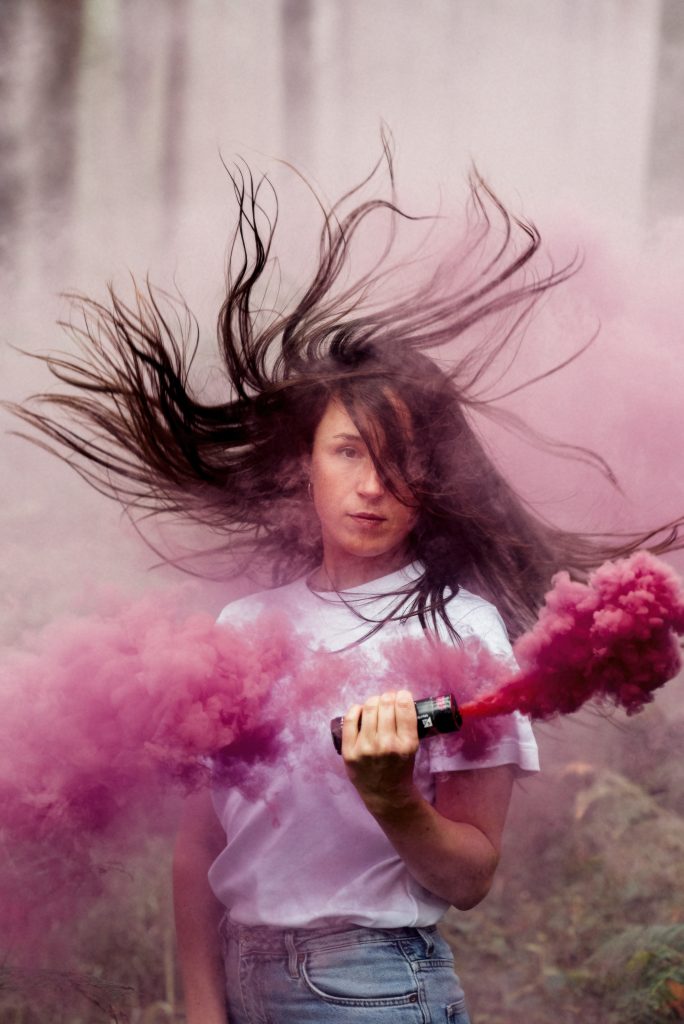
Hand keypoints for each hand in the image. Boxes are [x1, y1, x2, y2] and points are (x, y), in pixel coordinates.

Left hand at [342, 689, 419, 816]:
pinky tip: (360, 709)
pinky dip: (356, 709)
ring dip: (374, 701)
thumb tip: (399, 697)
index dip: (402, 696)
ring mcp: (366, 748)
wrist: (385, 794)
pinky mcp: (350, 752)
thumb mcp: (412, 748)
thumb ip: (407, 725)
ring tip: (376, 704)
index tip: (402, 695)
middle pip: (385, 704)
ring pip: (368, 708)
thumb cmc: (400, 767)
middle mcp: (386, 744)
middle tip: (388, 699)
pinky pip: (350, 720)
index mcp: (406, 744)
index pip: (404, 707)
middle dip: (388, 697)